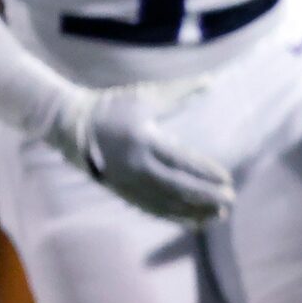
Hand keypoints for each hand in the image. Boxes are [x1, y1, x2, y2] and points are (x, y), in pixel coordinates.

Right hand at [53, 83, 233, 223]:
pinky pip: (150, 209)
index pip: (181, 162)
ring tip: (218, 216)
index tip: (228, 180)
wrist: (70, 125)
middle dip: (206, 196)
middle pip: (177, 187)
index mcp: (143, 141)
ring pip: (165, 203)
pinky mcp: (120, 191)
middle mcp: (135, 166)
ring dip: (193, 211)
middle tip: (230, 200)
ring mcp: (126, 182)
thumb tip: (210, 81)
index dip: (205, 173)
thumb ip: (179, 92)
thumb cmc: (112, 106)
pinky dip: (173, 216)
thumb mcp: (145, 96)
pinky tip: (193, 221)